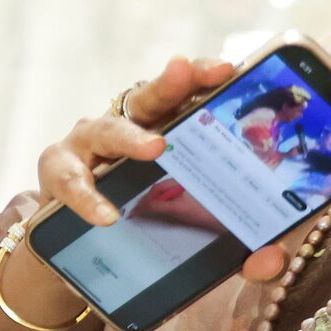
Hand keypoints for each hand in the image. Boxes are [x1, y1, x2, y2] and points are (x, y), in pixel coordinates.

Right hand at [31, 55, 288, 282]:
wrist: (84, 255)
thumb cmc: (144, 226)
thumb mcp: (192, 234)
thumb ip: (235, 245)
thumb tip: (272, 261)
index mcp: (162, 130)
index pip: (185, 95)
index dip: (202, 78)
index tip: (228, 69)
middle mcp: (124, 127)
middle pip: (148, 97)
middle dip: (170, 83)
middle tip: (188, 74)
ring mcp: (87, 146)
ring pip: (105, 129)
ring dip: (131, 137)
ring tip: (155, 147)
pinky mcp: (58, 172)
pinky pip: (70, 180)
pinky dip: (88, 197)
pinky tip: (106, 216)